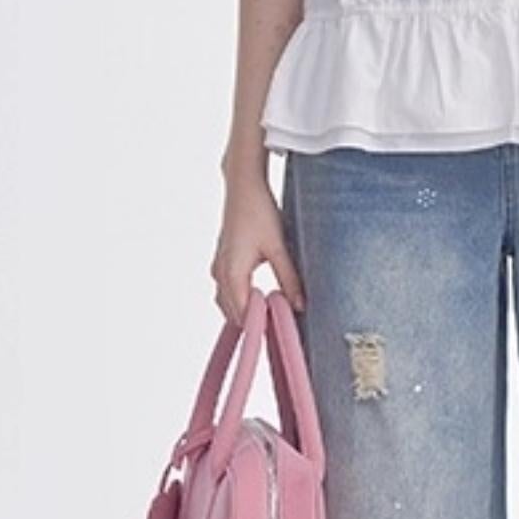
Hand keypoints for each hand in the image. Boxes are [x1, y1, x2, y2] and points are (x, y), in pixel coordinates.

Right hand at [210, 174, 306, 327]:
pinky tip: (260, 299)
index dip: (260, 325)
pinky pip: (227, 290)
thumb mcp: (279, 247)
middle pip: (232, 312)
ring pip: (228, 301)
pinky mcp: (223, 260)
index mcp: (233, 272)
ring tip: (271, 315)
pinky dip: (240, 299)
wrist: (243, 186)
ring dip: (246, 311)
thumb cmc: (258, 211)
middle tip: (278, 327)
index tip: (278, 333)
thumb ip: (289, 278)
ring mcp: (219, 266)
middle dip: (253, 322)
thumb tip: (299, 305)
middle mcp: (221, 272)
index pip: (243, 312)